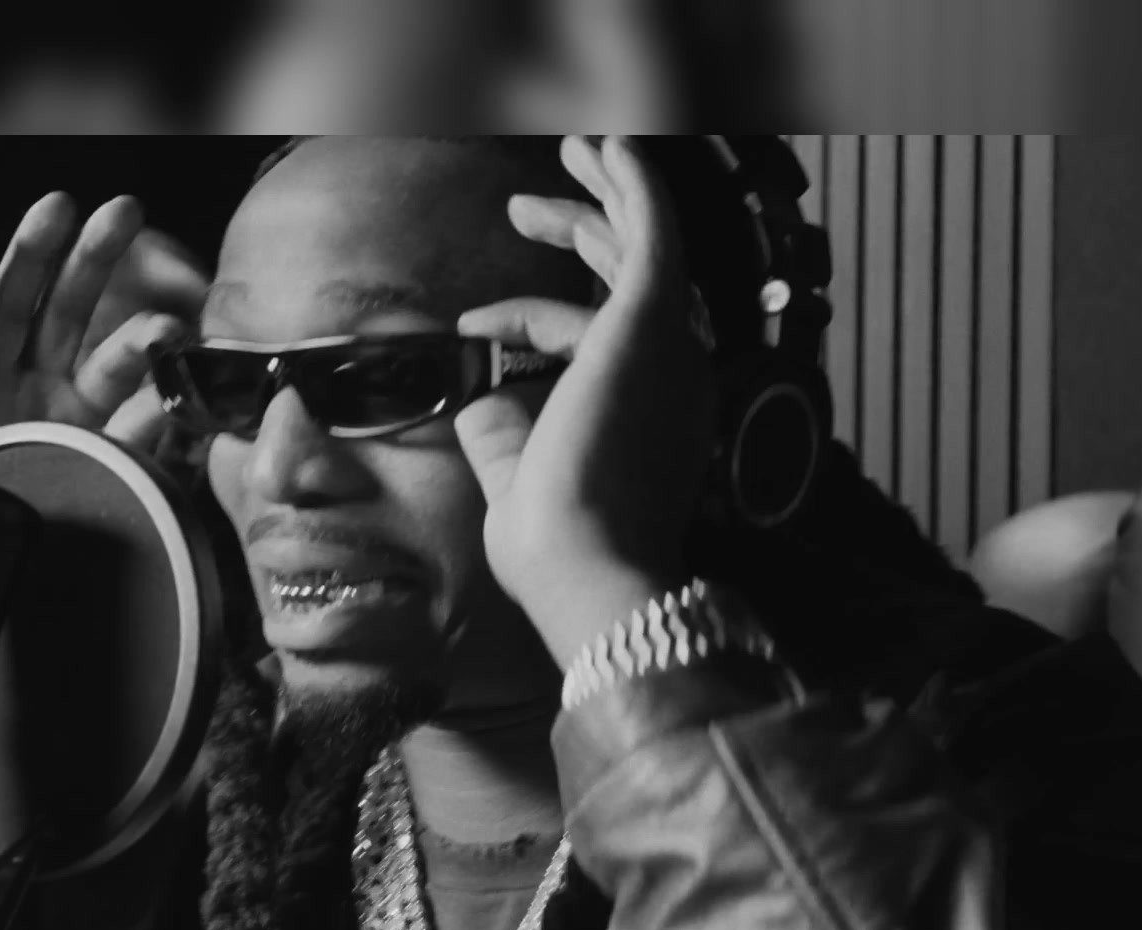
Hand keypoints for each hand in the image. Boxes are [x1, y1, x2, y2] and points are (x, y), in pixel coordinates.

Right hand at [0, 195, 205, 467]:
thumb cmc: (32, 529)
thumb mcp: (93, 480)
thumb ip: (131, 440)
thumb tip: (176, 398)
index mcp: (81, 412)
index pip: (115, 364)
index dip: (139, 341)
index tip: (171, 328)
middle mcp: (36, 385)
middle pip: (66, 310)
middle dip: (93, 259)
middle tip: (124, 210)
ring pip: (11, 302)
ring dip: (33, 253)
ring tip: (59, 206)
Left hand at [452, 136, 714, 662]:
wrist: (592, 573)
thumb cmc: (559, 552)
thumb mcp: (516, 483)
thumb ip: (502, 436)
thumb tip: (478, 394)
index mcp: (648, 413)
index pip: (589, 337)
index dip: (525, 317)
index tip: (470, 319)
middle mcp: (671, 376)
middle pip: (629, 279)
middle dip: (581, 230)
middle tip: (527, 203)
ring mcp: (666, 349)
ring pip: (643, 245)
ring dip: (606, 193)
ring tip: (573, 146)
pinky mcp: (649, 324)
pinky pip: (652, 232)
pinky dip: (634, 186)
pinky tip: (611, 145)